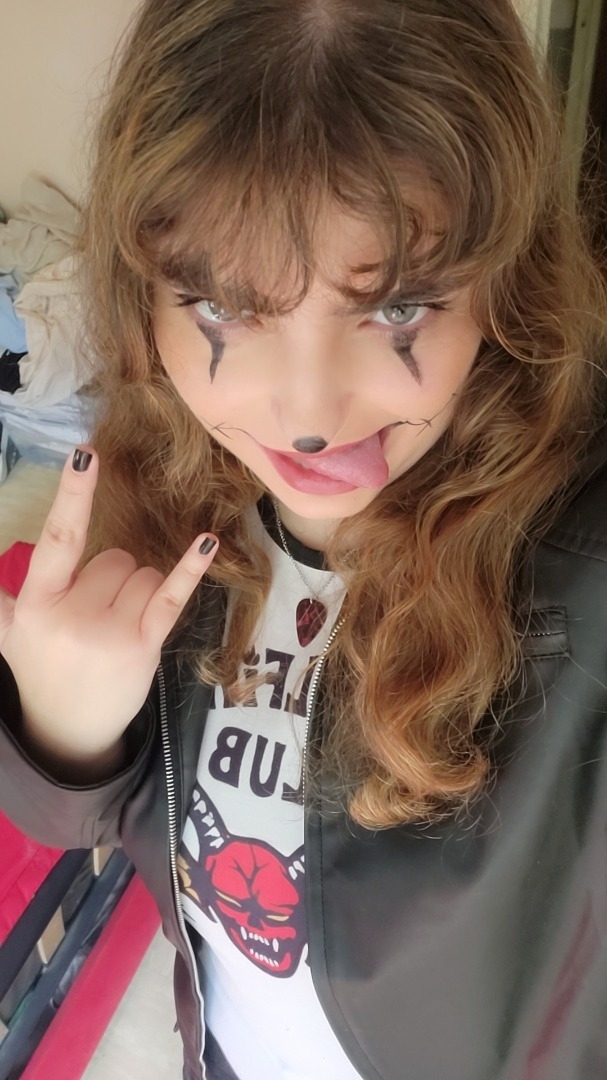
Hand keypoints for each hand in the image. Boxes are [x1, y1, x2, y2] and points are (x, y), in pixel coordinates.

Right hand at [0, 447, 217, 772]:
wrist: (67, 733)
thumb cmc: (42, 671)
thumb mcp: (9, 632)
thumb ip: (0, 597)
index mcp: (38, 602)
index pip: (58, 538)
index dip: (72, 495)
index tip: (86, 455)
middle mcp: (73, 614)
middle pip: (115, 558)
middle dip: (111, 578)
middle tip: (96, 616)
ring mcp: (110, 631)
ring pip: (143, 574)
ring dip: (137, 592)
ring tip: (115, 628)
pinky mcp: (144, 646)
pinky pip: (170, 596)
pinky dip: (189, 568)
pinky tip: (206, 542)